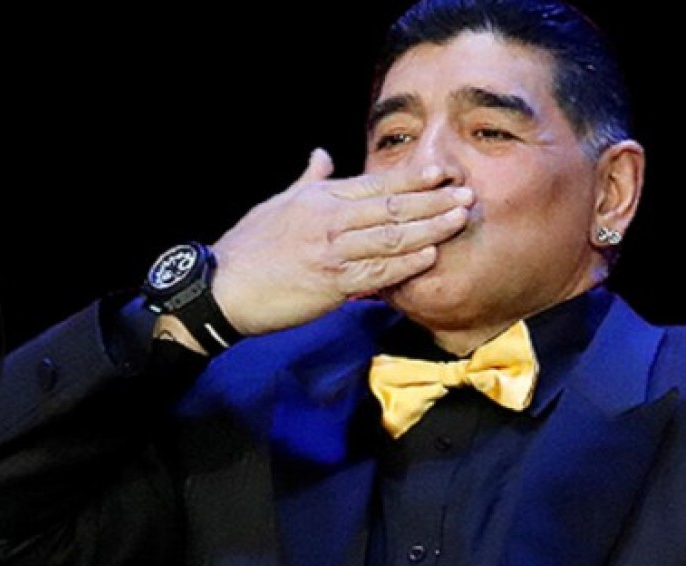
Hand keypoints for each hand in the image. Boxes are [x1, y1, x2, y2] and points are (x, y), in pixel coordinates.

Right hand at [210, 148, 472, 335]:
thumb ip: (309, 180)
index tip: (442, 171)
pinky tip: (429, 257)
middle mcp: (330, 221)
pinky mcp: (332, 284)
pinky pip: (378, 273)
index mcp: (319, 199)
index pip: (376, 183)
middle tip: (467, 194)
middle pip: (393, 207)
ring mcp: (333, 253)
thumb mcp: (277, 204)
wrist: (222, 287)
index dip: (413, 177)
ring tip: (460, 221)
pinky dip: (405, 264)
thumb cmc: (248, 246)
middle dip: (434, 201)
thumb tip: (322, 154)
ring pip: (392, 237)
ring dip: (430, 229)